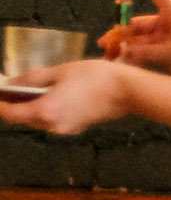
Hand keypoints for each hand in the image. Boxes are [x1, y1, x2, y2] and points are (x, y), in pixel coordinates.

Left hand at [0, 60, 130, 134]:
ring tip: (38, 89)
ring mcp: (65, 129)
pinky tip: (57, 95)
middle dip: (17, 104)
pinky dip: (49, 109)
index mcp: (44, 111)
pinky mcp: (77, 127)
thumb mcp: (61, 71)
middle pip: (24, 118)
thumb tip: (12, 83)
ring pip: (39, 119)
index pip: (10, 113)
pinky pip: (54, 120)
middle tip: (15, 87)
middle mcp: (51, 125)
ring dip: (33, 106)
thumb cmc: (95, 77)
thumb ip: (33, 79)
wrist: (129, 90)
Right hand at [99, 0, 170, 71]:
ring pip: (138, 38)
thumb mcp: (170, 53)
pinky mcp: (164, 48)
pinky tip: (122, 63)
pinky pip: (144, 49)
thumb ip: (145, 52)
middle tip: (104, 43)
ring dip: (124, 47)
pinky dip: (133, 55)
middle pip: (138, 22)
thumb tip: (123, 51)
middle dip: (120, 33)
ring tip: (109, 56)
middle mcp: (167, 21)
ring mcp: (165, 35)